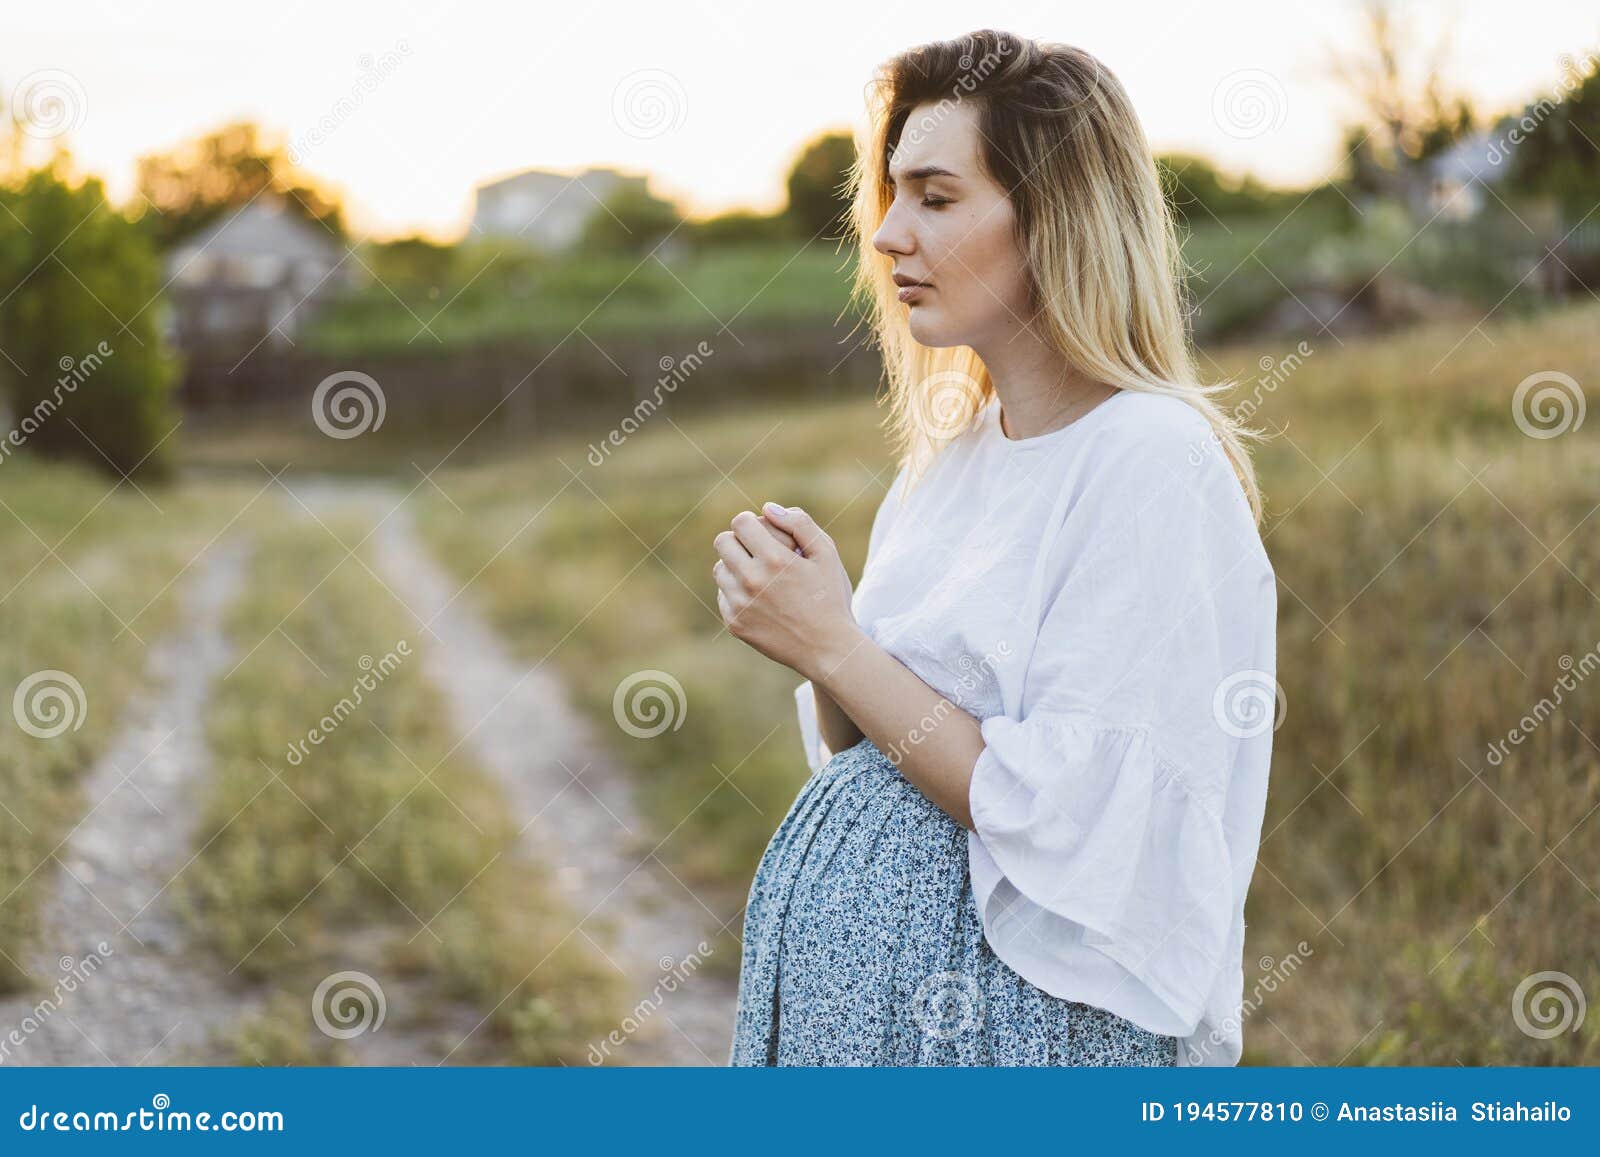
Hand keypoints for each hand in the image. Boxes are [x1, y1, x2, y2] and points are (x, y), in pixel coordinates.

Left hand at [713, 502, 860, 679]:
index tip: (761, 530)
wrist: (827, 649)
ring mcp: (740, 605)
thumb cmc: (831, 597)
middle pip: (723, 542)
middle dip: (739, 540)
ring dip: (736, 566)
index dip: (751, 522)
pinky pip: (723, 595)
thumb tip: (768, 508)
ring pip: (720, 569)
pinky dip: (737, 592)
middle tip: (757, 550)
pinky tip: (760, 598)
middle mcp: (752, 581)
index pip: (740, 523)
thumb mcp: (827, 554)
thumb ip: (800, 523)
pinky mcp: (735, 623)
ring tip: (760, 574)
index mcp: (775, 560)